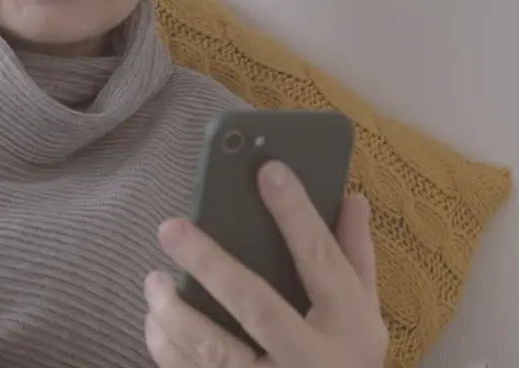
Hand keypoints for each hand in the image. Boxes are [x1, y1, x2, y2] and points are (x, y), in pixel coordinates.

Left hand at [143, 161, 387, 366]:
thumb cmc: (347, 358)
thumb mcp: (364, 313)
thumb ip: (356, 257)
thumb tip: (352, 197)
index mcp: (346, 325)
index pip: (320, 259)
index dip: (295, 213)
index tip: (268, 169)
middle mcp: (308, 358)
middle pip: (256, 305)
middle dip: (210, 265)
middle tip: (170, 228)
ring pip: (213, 350)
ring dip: (175, 312)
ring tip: (154, 280)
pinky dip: (165, 348)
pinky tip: (154, 320)